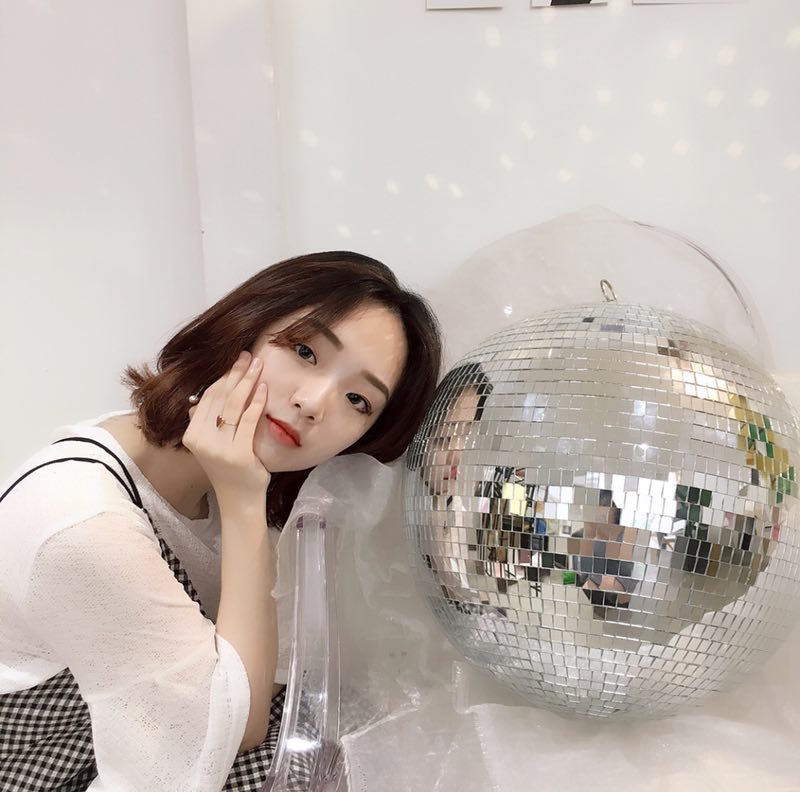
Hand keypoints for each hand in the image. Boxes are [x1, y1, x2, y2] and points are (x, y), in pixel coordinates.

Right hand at [182, 351, 269, 508]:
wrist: (239, 500)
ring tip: (258, 365)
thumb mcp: (211, 444)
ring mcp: (218, 448)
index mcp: (192, 434)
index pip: (208, 397)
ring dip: (247, 381)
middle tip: (249, 355)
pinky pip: (247, 421)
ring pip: (233, 405)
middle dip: (236, 373)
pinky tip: (264, 388)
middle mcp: (201, 440)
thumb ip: (206, 421)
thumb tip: (205, 393)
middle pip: (220, 397)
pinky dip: (256, 402)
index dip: (223, 376)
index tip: (236, 360)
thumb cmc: (230, 469)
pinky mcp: (237, 454)